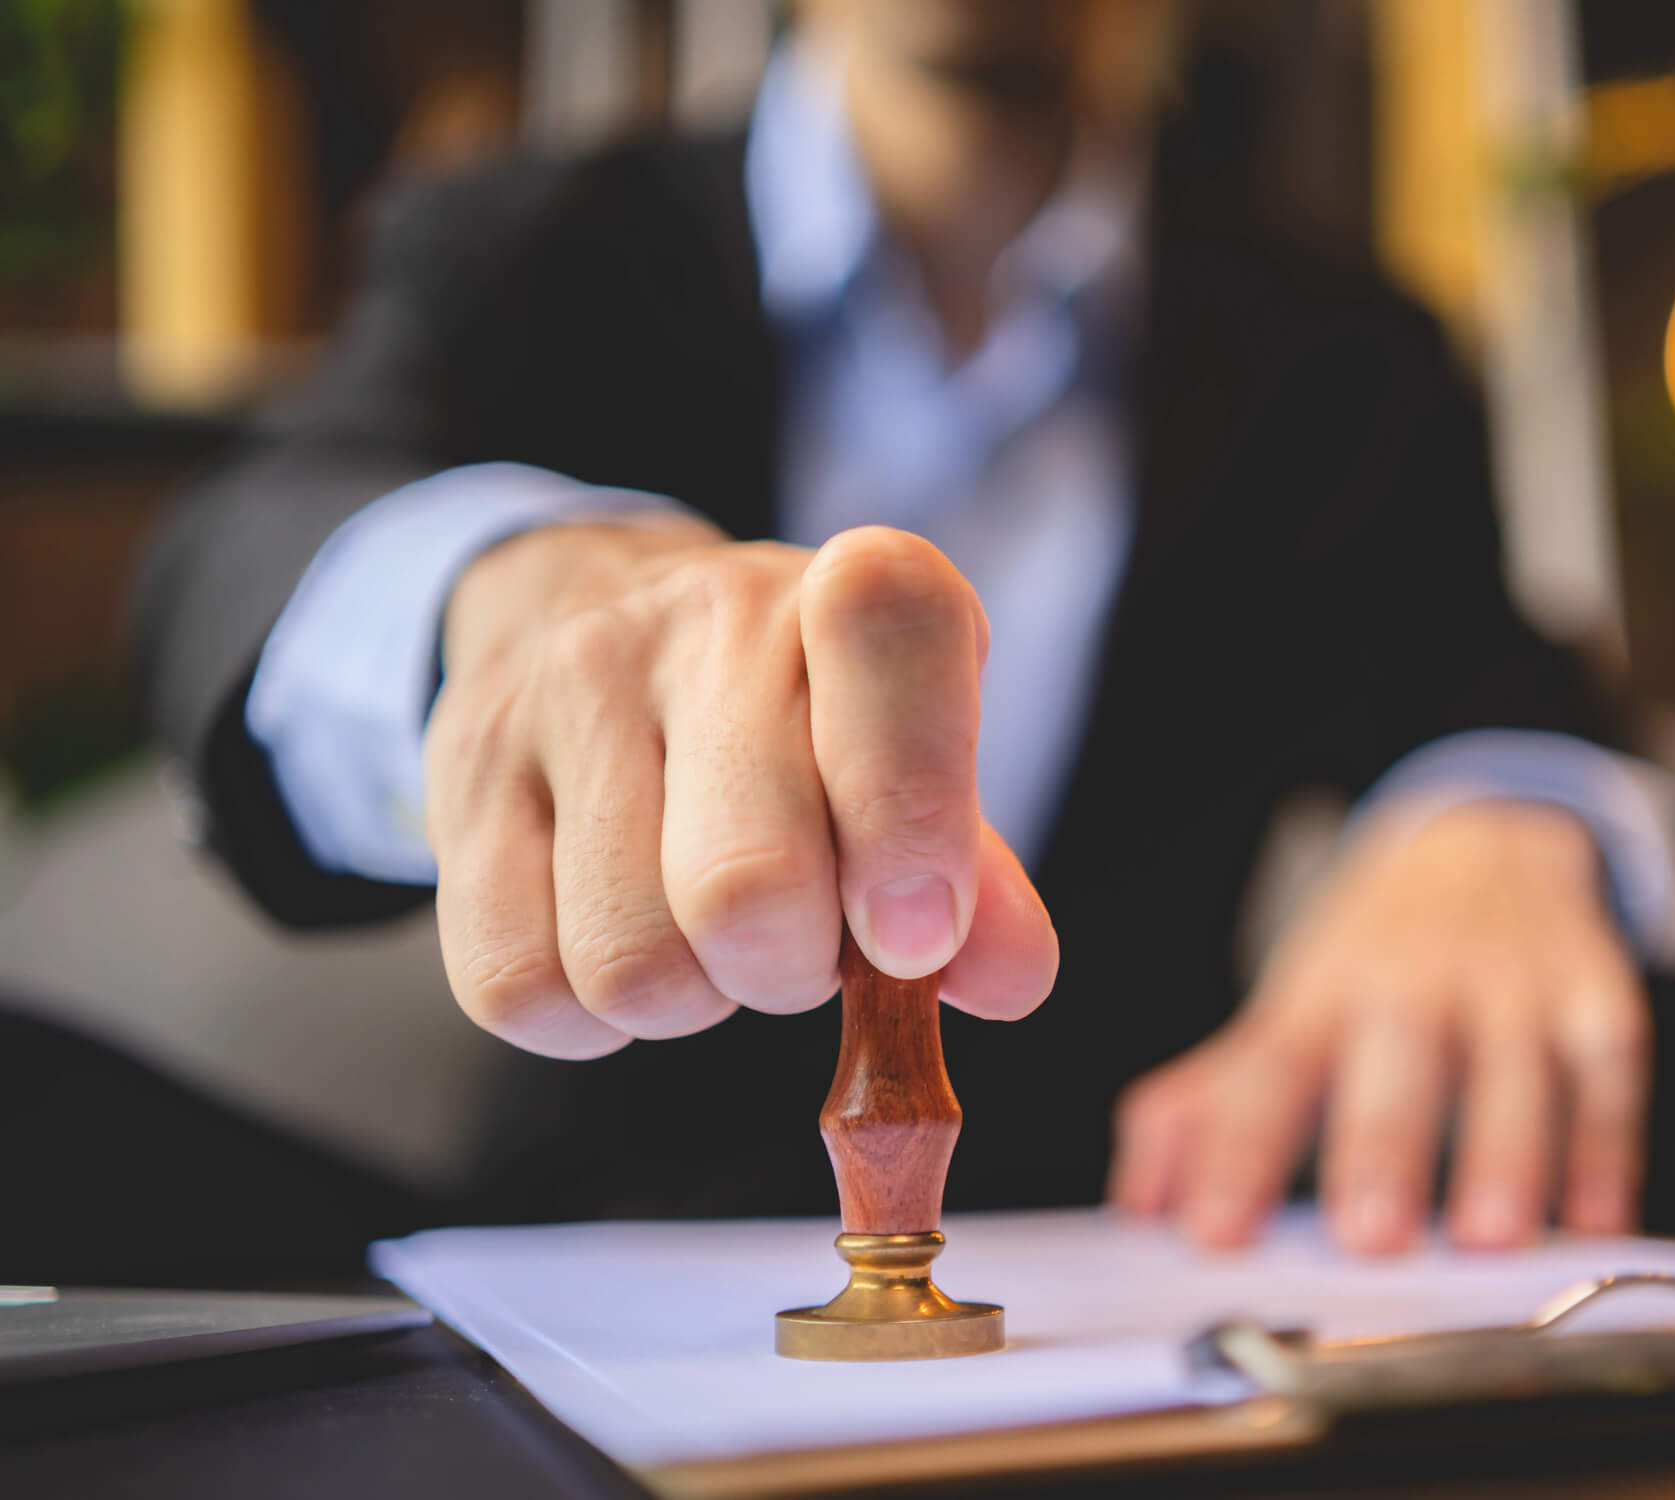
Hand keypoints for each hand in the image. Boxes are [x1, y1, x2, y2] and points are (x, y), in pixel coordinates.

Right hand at [425, 518, 1058, 1057]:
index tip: (915, 934)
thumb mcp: (910, 759)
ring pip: (633, 961)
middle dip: (791, 971)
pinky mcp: (464, 780)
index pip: (891, 638)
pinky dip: (587, 1020)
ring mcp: (566, 692)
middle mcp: (705, 617)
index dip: (912, 811)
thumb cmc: (794, 723)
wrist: (585, 618)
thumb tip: (1008, 977)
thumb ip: (976, 873)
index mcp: (848, 590)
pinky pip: (521, 987)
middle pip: (747, 884)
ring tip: (708, 931)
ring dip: (693, 998)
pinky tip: (621, 938)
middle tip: (803, 944)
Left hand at [1109, 800, 1648, 1253]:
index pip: (1269, 1071)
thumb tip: (1137, 1200)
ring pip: (1515, 1069)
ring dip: (1505, 1152)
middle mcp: (1416, 981)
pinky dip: (1607, 1148)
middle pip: (1396, 1061)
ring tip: (1487, 1237)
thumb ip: (1210, 1106)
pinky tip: (1596, 1221)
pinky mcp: (1598, 999)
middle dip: (1383, 1147)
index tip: (1212, 1234)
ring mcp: (1514, 986)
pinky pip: (1610, 1075)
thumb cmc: (1378, 959)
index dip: (1238, 1152)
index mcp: (1324, 992)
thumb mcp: (1290, 1009)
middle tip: (1368, 1238)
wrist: (1491, 843)